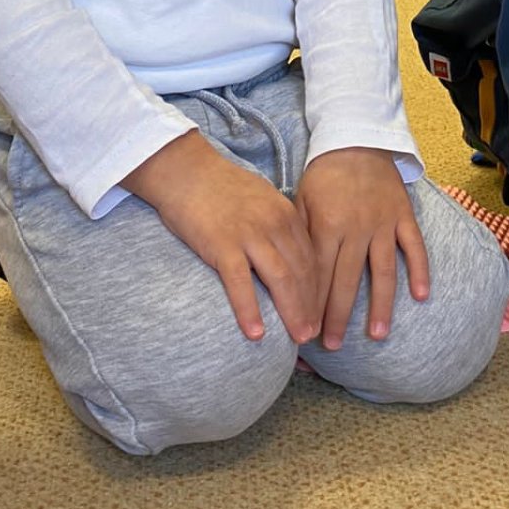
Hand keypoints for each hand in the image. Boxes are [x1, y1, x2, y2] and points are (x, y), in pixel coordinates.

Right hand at [122, 130, 317, 344]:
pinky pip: (241, 284)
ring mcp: (249, 235)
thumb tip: (290, 254)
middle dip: (312, 306)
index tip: (323, 311)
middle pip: (303, 272)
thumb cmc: (221, 187)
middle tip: (314, 334)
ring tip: (299, 337)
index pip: (313, 257)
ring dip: (293, 312)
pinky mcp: (222, 245)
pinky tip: (256, 333)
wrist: (186, 171)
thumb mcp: (262, 199)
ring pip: (281, 280)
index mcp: (286, 213)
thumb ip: (278, 224)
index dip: (320, 289)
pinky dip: (250, 311)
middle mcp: (274, 224)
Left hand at [294, 148, 428, 347]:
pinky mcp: (403, 215)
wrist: (356, 139)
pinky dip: (419, 270)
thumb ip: (299, 237)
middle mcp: (356, 227)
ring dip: (381, 305)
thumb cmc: (324, 175)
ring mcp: (383, 222)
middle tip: (333, 345)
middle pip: (347, 280)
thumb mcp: (301, 200)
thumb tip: (288, 277)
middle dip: (338, 316)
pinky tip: (421, 296)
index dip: (312, 305)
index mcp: (327, 224)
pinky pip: (414, 246)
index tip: (307, 333)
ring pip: (382, 271)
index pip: (318, 274)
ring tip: (377, 335)